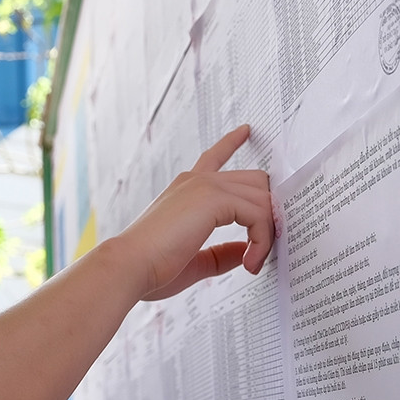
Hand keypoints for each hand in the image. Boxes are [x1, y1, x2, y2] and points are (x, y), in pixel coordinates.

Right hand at [115, 126, 273, 300]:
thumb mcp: (196, 261)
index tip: (245, 130)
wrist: (130, 267)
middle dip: (269, 211)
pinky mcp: (213, 198)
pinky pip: (258, 213)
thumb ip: (223, 254)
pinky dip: (262, 240)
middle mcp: (196, 181)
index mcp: (186, 190)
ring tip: (256, 262)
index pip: (214, 157)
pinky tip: (251, 262)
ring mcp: (205, 185)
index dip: (231, 142)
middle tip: (265, 247)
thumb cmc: (151, 269)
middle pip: (254, 180)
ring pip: (262, 196)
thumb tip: (246, 251)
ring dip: (267, 232)